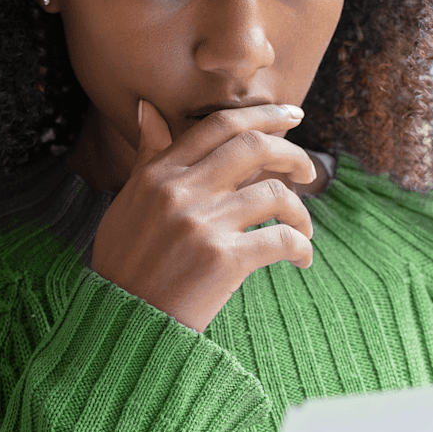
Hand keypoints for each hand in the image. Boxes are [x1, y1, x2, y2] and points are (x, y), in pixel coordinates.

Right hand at [91, 100, 316, 331]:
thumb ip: (147, 156)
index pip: (218, 126)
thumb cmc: (127, 263)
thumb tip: (148, 109)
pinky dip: (301, 247)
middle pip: (254, 147)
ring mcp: (203, 225)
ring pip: (276, 194)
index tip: (291, 117)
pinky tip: (301, 258)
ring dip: (300, 210)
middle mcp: (181, 192)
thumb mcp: (129, 202)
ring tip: (302, 226)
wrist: (124, 322)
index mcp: (159, 174)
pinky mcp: (223, 260)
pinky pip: (281, 239)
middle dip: (292, 153)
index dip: (262, 115)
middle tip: (308, 170)